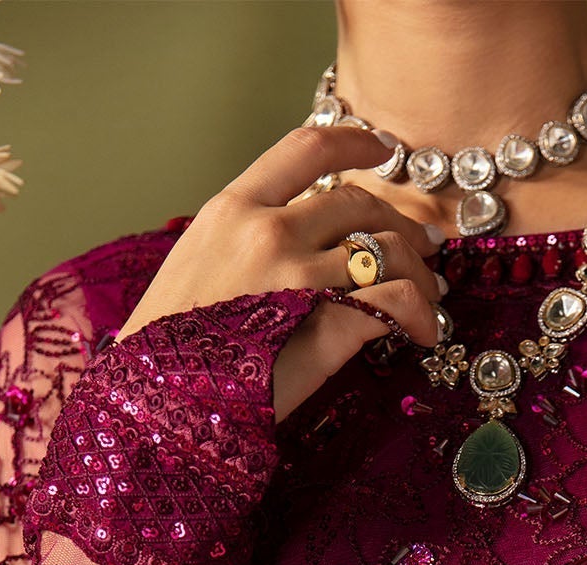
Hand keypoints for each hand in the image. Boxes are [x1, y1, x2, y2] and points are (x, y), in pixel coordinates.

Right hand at [114, 124, 443, 421]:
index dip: (354, 142)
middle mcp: (268, 230)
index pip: (306, 149)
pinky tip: (423, 332)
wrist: (157, 400)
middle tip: (423, 248)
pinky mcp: (325, 323)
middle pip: (357, 202)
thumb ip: (247, 242)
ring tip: (430, 296)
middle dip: (399, 223)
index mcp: (233, 209)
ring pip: (385, 251)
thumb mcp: (198, 267)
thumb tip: (301, 241)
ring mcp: (298, 275)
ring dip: (419, 273)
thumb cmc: (173, 345)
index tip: (383, 149)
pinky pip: (394, 302)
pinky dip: (419, 313)